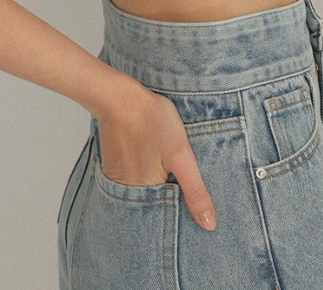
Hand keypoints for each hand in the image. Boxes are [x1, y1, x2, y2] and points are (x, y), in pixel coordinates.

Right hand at [95, 84, 216, 230]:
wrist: (120, 97)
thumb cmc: (152, 121)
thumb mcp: (181, 155)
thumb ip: (195, 191)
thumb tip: (209, 225)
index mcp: (145, 195)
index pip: (168, 217)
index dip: (182, 210)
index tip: (190, 195)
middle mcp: (126, 194)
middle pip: (155, 206)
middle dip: (170, 196)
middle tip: (177, 171)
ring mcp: (117, 180)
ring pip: (145, 192)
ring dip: (157, 184)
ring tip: (163, 162)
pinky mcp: (113, 167)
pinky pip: (132, 180)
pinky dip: (144, 174)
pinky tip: (151, 157)